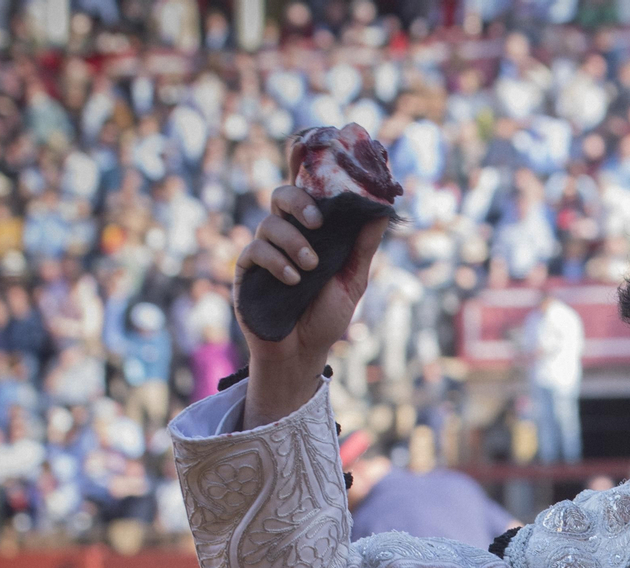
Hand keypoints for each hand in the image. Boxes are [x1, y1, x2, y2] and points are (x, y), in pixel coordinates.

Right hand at [231, 180, 388, 427]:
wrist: (303, 351)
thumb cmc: (327, 315)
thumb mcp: (352, 280)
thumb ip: (363, 246)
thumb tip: (382, 212)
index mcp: (313, 232)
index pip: (308, 193)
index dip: (306, 169)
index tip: (317, 155)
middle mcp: (287, 234)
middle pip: (282, 195)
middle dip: (300, 201)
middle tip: (318, 222)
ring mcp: (265, 250)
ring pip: (270, 223)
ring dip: (294, 241)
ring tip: (311, 267)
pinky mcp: (247, 269)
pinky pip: (256, 251)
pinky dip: (277, 262)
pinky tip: (293, 280)